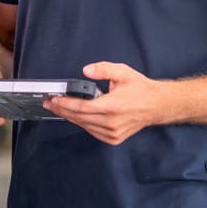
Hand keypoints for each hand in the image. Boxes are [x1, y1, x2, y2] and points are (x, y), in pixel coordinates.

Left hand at [43, 61, 160, 144]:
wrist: (157, 105)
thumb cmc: (140, 89)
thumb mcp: (122, 72)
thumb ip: (103, 69)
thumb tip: (86, 70)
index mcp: (113, 106)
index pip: (82, 107)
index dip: (65, 104)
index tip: (54, 100)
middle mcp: (112, 122)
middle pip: (79, 118)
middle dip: (62, 110)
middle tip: (50, 103)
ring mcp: (113, 132)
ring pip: (84, 125)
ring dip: (70, 117)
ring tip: (59, 108)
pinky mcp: (114, 138)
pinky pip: (92, 131)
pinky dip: (82, 123)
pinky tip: (76, 115)